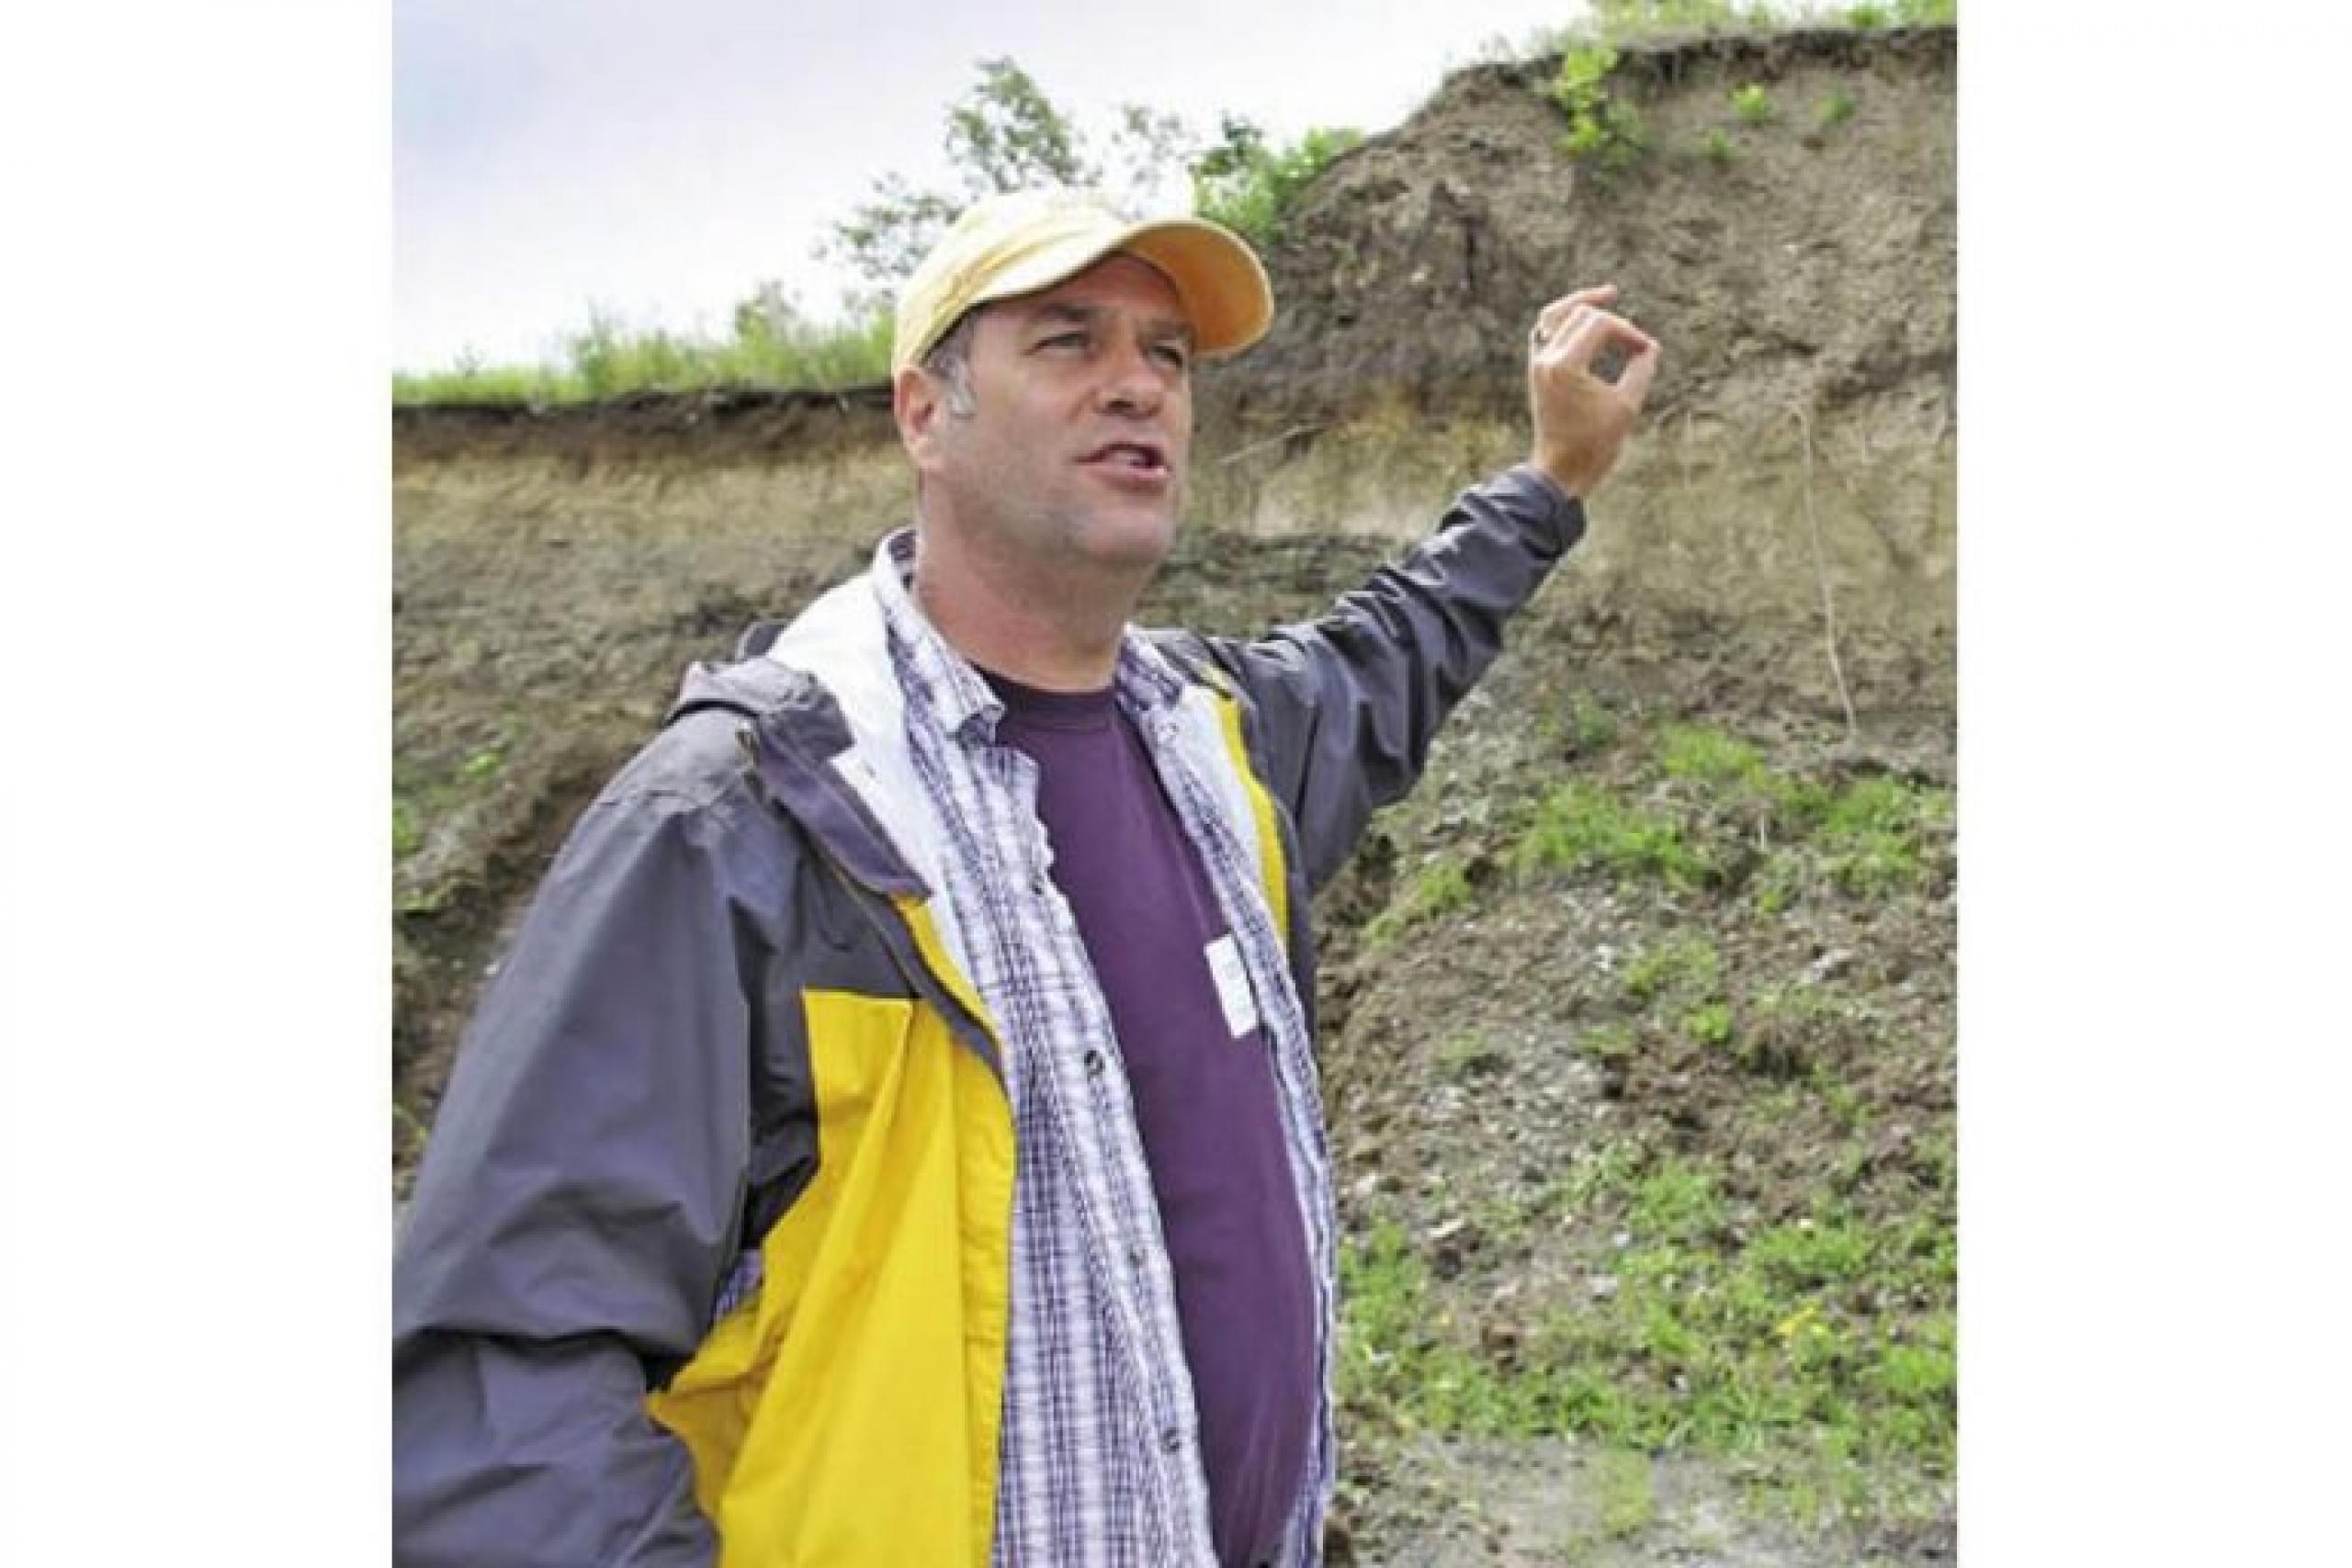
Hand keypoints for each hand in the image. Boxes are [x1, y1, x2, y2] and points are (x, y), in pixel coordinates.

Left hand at [1525, 284, 1659, 499]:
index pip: (1599, 324)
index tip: (1645, 351)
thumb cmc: (1594, 445)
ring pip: (1554, 315)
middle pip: (1579, 314)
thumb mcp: (1627, 406)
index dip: (1627, 332)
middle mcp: (1545, 359)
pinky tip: (1586, 320)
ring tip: (1607, 295)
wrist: (1561, 472)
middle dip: (1612, 321)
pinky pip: (1546, 332)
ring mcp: (1537, 364)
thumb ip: (1641, 369)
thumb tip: (1649, 346)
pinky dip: (1566, 321)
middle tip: (1634, 340)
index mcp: (1564, 365)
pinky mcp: (1537, 371)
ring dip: (1581, 305)